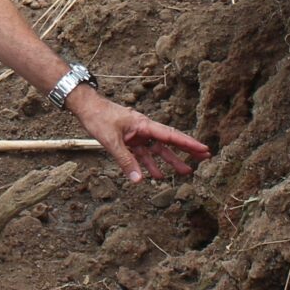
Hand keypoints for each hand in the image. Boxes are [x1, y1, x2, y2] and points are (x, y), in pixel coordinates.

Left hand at [69, 90, 210, 183]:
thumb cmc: (99, 118)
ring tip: (184, 172)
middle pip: (169, 142)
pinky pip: (142, 154)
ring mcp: (137, 135)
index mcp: (144, 125)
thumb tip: (138, 180)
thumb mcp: (111, 140)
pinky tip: (155, 174)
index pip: (171, 135)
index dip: (188, 143)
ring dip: (169, 161)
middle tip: (204, 158)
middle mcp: (144, 129)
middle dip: (186, 151)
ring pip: (157, 150)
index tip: (204, 149)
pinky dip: (148, 164)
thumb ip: (125, 160)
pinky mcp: (129, 140)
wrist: (86, 108)